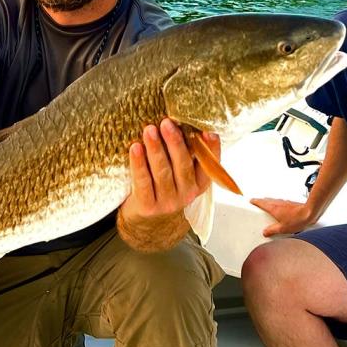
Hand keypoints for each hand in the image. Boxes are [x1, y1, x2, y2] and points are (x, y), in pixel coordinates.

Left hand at [118, 119, 219, 250]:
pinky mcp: (148, 206)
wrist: (146, 223)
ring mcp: (167, 202)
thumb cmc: (164, 189)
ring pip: (162, 172)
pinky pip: (143, 181)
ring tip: (149, 130)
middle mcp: (186, 194)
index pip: (209, 166)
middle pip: (183, 166)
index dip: (211, 149)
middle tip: (166, 123)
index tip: (208, 132)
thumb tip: (186, 124)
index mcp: (199, 184)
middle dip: (175, 143)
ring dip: (156, 149)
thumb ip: (186, 156)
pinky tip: (135, 148)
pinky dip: (138, 163)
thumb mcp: (181, 177)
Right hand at [250, 197, 317, 236]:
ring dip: (269, 202)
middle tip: (258, 203)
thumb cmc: (298, 219)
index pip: (261, 203)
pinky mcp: (290, 203)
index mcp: (273, 208)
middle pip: (266, 200)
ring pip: (274, 200)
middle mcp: (278, 203)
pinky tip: (281, 210)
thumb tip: (266, 232)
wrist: (309, 213)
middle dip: (261, 201)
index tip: (251, 201)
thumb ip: (272, 230)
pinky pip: (281, 202)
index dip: (255, 202)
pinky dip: (277, 204)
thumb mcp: (282, 229)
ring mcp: (285, 202)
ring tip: (268, 206)